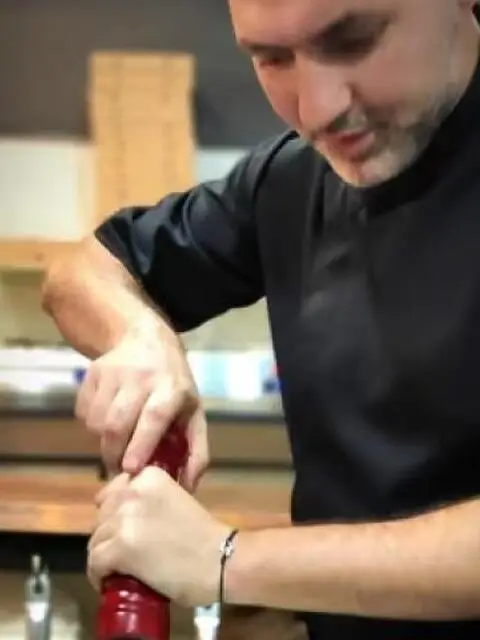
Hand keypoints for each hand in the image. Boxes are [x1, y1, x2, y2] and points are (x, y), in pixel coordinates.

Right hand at [75, 321, 208, 490]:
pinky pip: (83, 412)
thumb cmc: (174, 384)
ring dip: (102, 442)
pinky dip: (91, 426)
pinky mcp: (93, 372)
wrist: (146, 339)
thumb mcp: (193, 411)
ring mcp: (114, 372)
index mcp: (171, 387)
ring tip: (116, 444)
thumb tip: (188, 487)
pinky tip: (106, 422)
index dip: (141, 444)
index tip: (130, 468)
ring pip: (96, 421)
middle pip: (117, 423)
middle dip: (113, 454)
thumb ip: (196, 450)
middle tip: (119, 470)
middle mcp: (142, 377)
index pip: (153, 416)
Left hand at [87, 467, 230, 606]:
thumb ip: (150, 502)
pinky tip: (110, 582)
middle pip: (102, 516)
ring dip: (104, 556)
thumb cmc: (205, 535)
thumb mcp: (175, 501)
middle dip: (108, 534)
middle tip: (122, 552)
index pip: (112, 491)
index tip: (123, 529)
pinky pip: (95, 562)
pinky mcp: (119, 547)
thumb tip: (128, 518)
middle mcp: (132, 491)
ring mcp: (124, 518)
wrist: (220, 559)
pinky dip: (99, 575)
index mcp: (148, 476)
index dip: (115, 513)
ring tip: (117, 570)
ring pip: (95, 540)